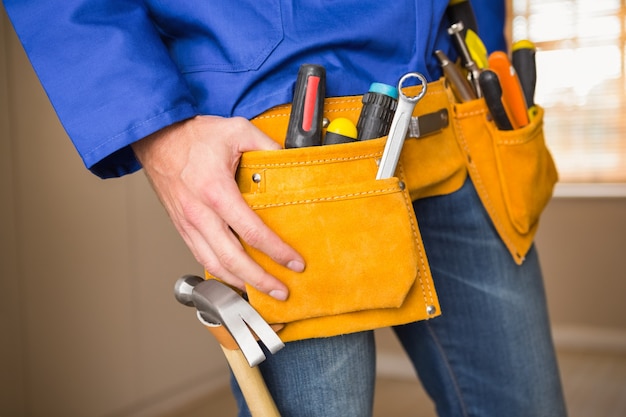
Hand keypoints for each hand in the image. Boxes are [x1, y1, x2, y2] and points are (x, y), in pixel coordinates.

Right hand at [132, 115, 304, 299]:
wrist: (156, 139)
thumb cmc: (192, 136)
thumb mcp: (236, 130)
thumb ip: (266, 144)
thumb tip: (290, 159)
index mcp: (216, 191)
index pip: (252, 232)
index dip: (277, 252)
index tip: (294, 262)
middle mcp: (200, 213)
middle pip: (233, 260)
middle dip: (260, 280)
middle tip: (282, 291)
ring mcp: (189, 224)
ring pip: (215, 265)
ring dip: (240, 283)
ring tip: (262, 292)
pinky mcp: (183, 228)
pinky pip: (202, 258)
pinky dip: (221, 274)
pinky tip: (237, 278)